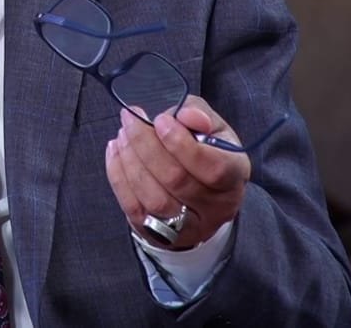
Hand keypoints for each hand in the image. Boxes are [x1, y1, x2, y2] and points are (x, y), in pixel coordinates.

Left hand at [104, 95, 248, 248]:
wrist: (201, 192)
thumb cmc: (207, 151)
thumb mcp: (212, 127)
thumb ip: (200, 115)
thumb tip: (186, 115)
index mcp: (235, 176)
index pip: (213, 167)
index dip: (181, 144)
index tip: (160, 119)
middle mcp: (217, 207)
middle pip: (177, 180)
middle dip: (146, 145)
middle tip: (130, 119)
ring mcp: (190, 227)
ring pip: (154, 199)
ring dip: (131, 162)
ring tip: (122, 135)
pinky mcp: (162, 235)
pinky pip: (135, 208)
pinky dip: (118, 177)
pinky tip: (115, 152)